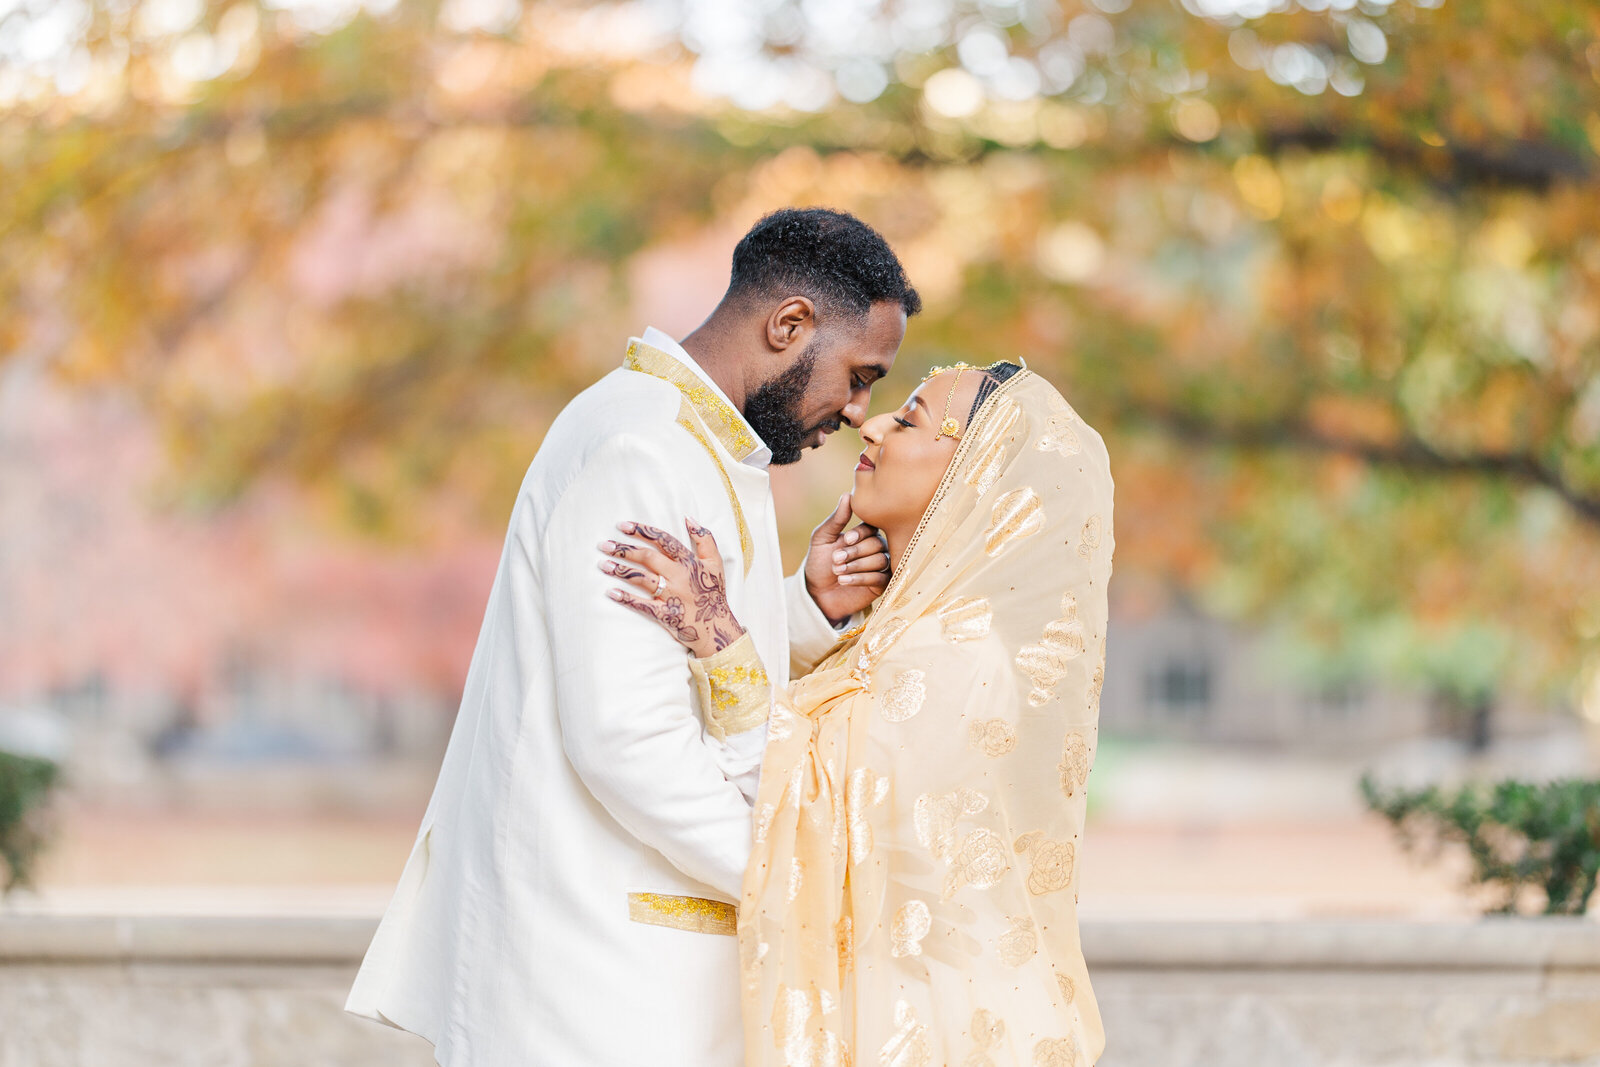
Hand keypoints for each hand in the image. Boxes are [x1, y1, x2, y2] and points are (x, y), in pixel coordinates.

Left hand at [599, 518, 744, 658]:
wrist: (718, 627)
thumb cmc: (714, 593)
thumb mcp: (715, 563)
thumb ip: (705, 538)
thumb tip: (689, 518)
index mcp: (689, 562)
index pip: (663, 540)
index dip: (642, 531)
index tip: (622, 525)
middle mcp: (679, 576)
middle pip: (648, 558)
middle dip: (624, 550)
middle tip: (604, 545)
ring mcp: (672, 596)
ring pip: (643, 579)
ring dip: (621, 571)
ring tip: (603, 564)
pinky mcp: (667, 615)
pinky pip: (643, 606)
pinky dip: (627, 599)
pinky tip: (611, 592)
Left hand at [804, 494, 889, 625]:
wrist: (817, 592)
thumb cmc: (819, 563)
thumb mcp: (822, 538)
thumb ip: (836, 519)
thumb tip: (847, 495)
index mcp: (864, 534)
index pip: (872, 527)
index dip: (860, 533)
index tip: (845, 540)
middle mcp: (875, 548)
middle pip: (877, 544)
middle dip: (855, 552)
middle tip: (836, 560)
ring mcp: (880, 566)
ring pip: (880, 560)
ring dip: (857, 566)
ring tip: (838, 571)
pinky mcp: (881, 584)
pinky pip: (880, 578)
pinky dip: (861, 578)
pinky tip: (844, 580)